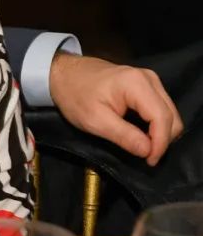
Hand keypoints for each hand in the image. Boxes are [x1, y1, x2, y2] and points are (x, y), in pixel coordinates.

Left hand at [49, 53, 183, 165]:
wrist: (64, 74)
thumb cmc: (74, 95)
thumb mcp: (94, 120)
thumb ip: (124, 136)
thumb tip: (148, 151)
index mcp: (137, 84)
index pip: (162, 118)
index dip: (160, 143)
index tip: (150, 161)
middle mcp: (150, 79)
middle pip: (171, 115)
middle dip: (162, 139)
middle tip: (146, 157)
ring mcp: (150, 80)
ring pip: (169, 112)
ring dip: (160, 133)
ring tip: (144, 148)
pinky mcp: (146, 84)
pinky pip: (160, 108)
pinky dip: (155, 124)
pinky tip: (142, 134)